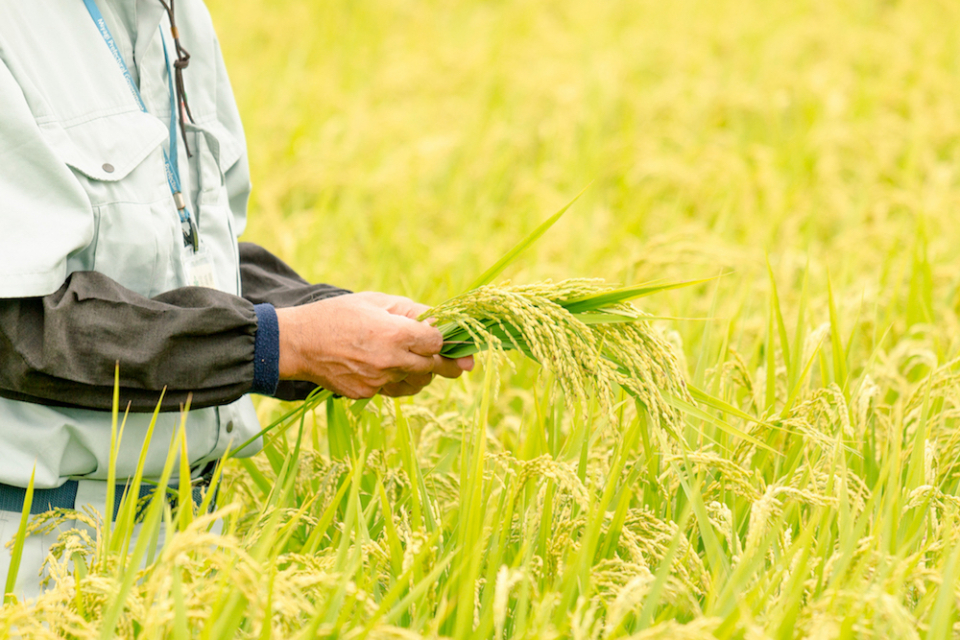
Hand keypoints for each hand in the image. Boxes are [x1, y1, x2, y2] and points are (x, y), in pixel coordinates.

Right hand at [275, 292, 473, 398]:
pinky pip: (393, 389)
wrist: (297, 343)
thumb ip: (411, 312)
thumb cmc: (337, 315)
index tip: (453, 339)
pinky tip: (391, 367)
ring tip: (420, 361)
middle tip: (463, 363)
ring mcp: (377, 381)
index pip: (437, 342)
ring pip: (417, 383)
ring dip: (423, 373)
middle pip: (434, 367)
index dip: (447, 339)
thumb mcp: (376, 301)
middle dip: (449, 363)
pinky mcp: (366, 394)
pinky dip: (398, 380)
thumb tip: (442, 324)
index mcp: (394, 334)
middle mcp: (389, 361)